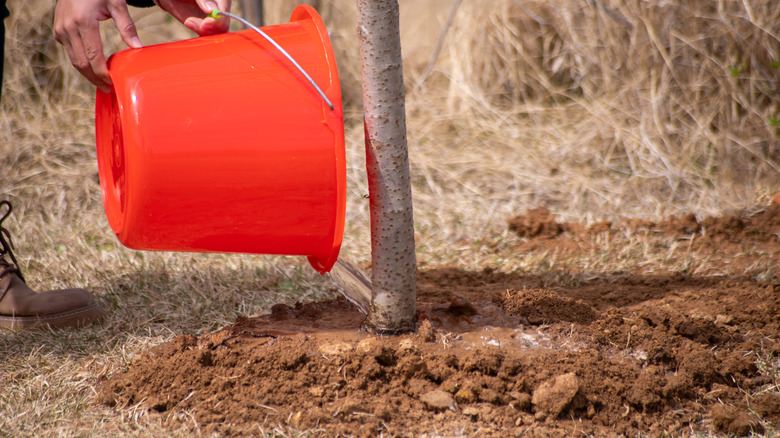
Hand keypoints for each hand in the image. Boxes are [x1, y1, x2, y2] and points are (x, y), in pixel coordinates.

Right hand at [53, 0, 231, 91]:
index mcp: (83, 23)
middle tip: (109, 90)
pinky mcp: (58, 31)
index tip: (113, 84)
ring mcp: (61, 30)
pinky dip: (82, 63)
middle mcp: (68, 28)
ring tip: (103, 83)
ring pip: (74, 60)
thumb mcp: (116, 3)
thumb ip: (127, 26)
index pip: (93, 57)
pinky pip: (71, 52)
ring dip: (88, 74)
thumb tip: (138, 47)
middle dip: (95, 79)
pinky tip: (94, 69)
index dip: (102, 74)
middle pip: (81, 64)